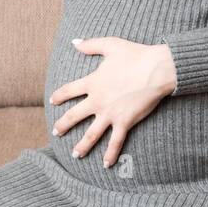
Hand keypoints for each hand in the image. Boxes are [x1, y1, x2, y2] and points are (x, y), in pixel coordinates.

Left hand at [50, 37, 177, 167]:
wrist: (155, 69)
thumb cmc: (135, 55)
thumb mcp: (110, 44)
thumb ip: (90, 44)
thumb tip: (74, 42)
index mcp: (92, 82)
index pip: (69, 90)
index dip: (59, 96)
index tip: (52, 101)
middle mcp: (97, 100)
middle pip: (74, 115)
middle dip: (64, 125)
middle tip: (56, 132)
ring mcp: (110, 113)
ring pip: (91, 134)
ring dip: (82, 145)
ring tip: (75, 154)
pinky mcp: (124, 121)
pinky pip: (115, 141)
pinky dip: (110, 154)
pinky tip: (106, 165)